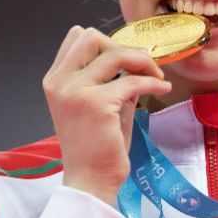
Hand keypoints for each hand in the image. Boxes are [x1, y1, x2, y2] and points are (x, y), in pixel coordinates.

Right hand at [42, 26, 171, 204]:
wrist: (90, 181)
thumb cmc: (95, 148)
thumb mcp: (97, 105)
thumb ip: (109, 80)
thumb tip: (135, 60)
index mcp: (55, 81)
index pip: (76, 38)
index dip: (106, 43)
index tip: (127, 58)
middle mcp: (60, 82)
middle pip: (92, 37)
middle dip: (123, 47)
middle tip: (144, 65)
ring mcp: (76, 91)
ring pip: (115, 53)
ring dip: (143, 61)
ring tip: (156, 77)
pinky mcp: (97, 104)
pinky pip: (132, 81)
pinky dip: (152, 82)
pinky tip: (162, 90)